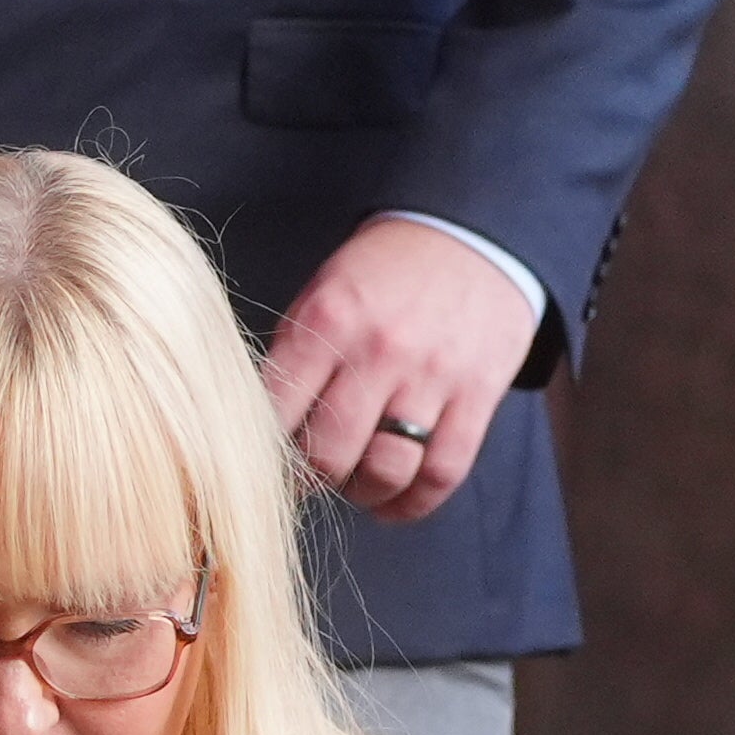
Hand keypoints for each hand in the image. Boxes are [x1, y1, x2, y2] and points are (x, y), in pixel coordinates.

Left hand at [263, 218, 547, 521]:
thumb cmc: (382, 273)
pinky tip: (393, 502)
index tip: (262, 466)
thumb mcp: (321, 295)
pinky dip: (413, 503)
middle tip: (308, 479)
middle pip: (327, 455)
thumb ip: (292, 360)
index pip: (274, 414)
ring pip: (386, 470)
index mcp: (326, 322)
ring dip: (361, 494)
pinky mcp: (477, 393)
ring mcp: (431, 375)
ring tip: (353, 485)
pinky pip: (442, 472)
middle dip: (310, 482)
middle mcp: (377, 350)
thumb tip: (257, 434)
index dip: (261, 456)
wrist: (471, 232)